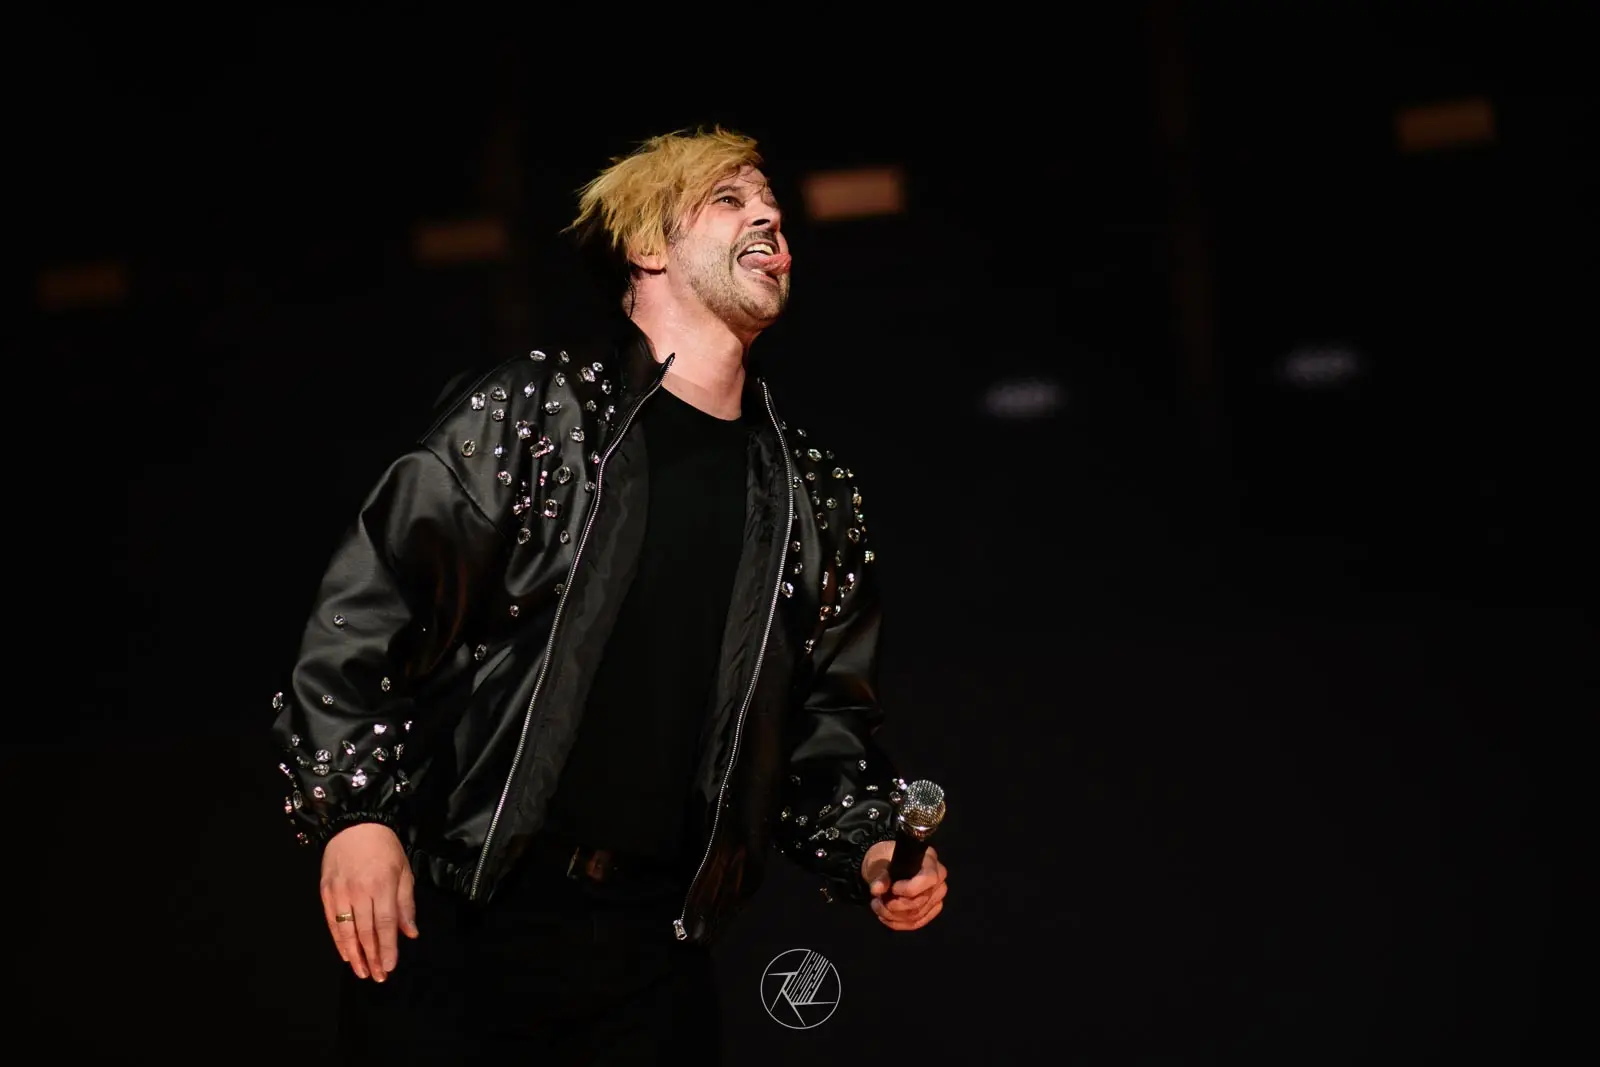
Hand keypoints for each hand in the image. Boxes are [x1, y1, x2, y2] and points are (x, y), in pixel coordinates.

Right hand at [320, 822, 418, 981]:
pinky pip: (332, 922)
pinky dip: (339, 940)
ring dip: (354, 955)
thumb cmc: (384, 847)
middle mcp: (360, 891)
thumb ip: (406, 904)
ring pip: (347, 931)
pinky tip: (346, 954)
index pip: (386, 924)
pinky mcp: (326, 891)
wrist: (355, 824)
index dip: (388, 948)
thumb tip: (410, 933)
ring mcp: (341, 891)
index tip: (389, 967)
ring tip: (362, 972)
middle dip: (373, 957)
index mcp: (383, 885)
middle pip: (366, 932)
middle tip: (377, 977)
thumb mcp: (404, 871)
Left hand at [861, 841, 946, 930]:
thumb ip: (880, 876)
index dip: (910, 888)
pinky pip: (917, 922)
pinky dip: (899, 923)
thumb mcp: (879, 863)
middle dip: (896, 905)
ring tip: (877, 907)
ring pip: (917, 914)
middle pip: (921, 900)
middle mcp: (939, 879)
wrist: (885, 867)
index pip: (929, 878)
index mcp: (929, 860)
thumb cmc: (885, 859)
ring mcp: (937, 896)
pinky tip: (885, 917)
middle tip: (877, 902)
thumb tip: (877, 889)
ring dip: (893, 915)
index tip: (892, 889)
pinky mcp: (931, 909)